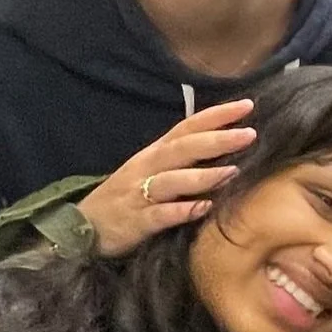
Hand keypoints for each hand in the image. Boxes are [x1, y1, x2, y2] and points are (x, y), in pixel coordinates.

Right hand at [78, 100, 256, 256]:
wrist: (83, 227)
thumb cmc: (128, 198)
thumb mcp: (153, 172)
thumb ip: (185, 161)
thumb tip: (229, 151)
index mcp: (155, 154)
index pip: (187, 127)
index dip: (216, 116)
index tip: (247, 105)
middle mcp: (147, 168)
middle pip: (182, 149)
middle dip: (215, 140)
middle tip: (248, 134)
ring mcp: (139, 194)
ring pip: (171, 181)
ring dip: (202, 176)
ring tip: (233, 172)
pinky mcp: (135, 221)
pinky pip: (159, 215)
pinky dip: (181, 211)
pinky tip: (203, 209)